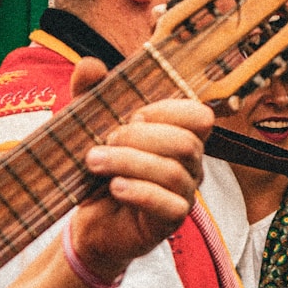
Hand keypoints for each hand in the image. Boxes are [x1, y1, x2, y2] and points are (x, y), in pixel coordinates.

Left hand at [65, 58, 212, 283]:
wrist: (88, 221)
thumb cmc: (98, 171)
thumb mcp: (87, 127)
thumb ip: (89, 95)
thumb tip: (91, 65)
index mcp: (178, 135)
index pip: (199, 116)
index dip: (170, 111)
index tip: (133, 115)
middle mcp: (190, 164)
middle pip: (185, 143)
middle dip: (139, 138)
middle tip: (104, 143)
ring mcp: (184, 193)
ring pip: (173, 172)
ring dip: (129, 162)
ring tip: (95, 163)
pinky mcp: (172, 221)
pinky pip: (169, 205)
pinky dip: (139, 192)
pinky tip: (115, 188)